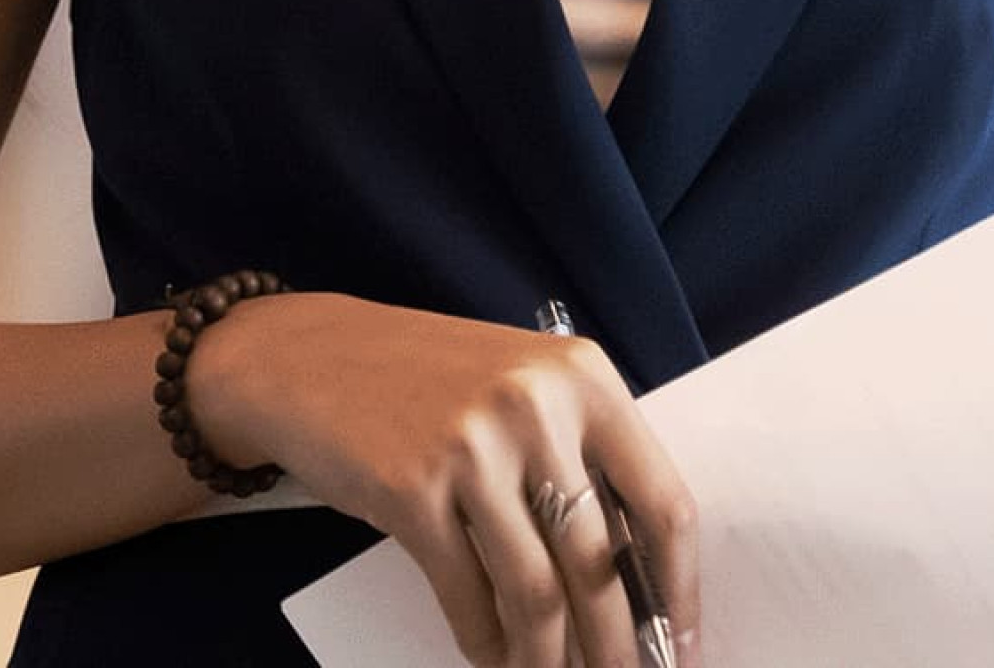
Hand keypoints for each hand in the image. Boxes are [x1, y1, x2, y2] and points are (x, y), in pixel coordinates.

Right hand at [186, 289, 700, 667]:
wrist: (313, 356)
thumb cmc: (431, 380)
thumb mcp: (524, 389)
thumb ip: (581, 460)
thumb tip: (636, 582)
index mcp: (582, 376)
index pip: (661, 501)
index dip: (679, 589)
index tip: (680, 645)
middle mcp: (535, 405)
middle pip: (600, 563)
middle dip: (617, 645)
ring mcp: (472, 447)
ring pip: (538, 593)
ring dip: (551, 660)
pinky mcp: (412, 490)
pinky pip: (468, 598)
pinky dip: (487, 646)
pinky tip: (494, 662)